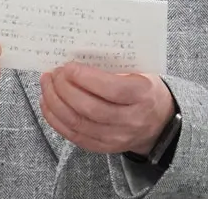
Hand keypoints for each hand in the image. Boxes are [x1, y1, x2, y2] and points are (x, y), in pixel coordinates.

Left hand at [39, 62, 175, 155]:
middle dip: (65, 89)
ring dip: (55, 103)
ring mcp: (116, 138)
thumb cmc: (145, 90)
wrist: (159, 123)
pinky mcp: (103, 148)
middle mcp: (131, 120)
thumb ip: (114, 67)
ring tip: (47, 85)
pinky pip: (74, 136)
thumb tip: (76, 60)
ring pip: (78, 123)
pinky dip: (56, 119)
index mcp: (143, 95)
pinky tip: (48, 104)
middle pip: (90, 108)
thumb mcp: (140, 72)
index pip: (111, 89)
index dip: (85, 78)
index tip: (68, 66)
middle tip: (54, 74)